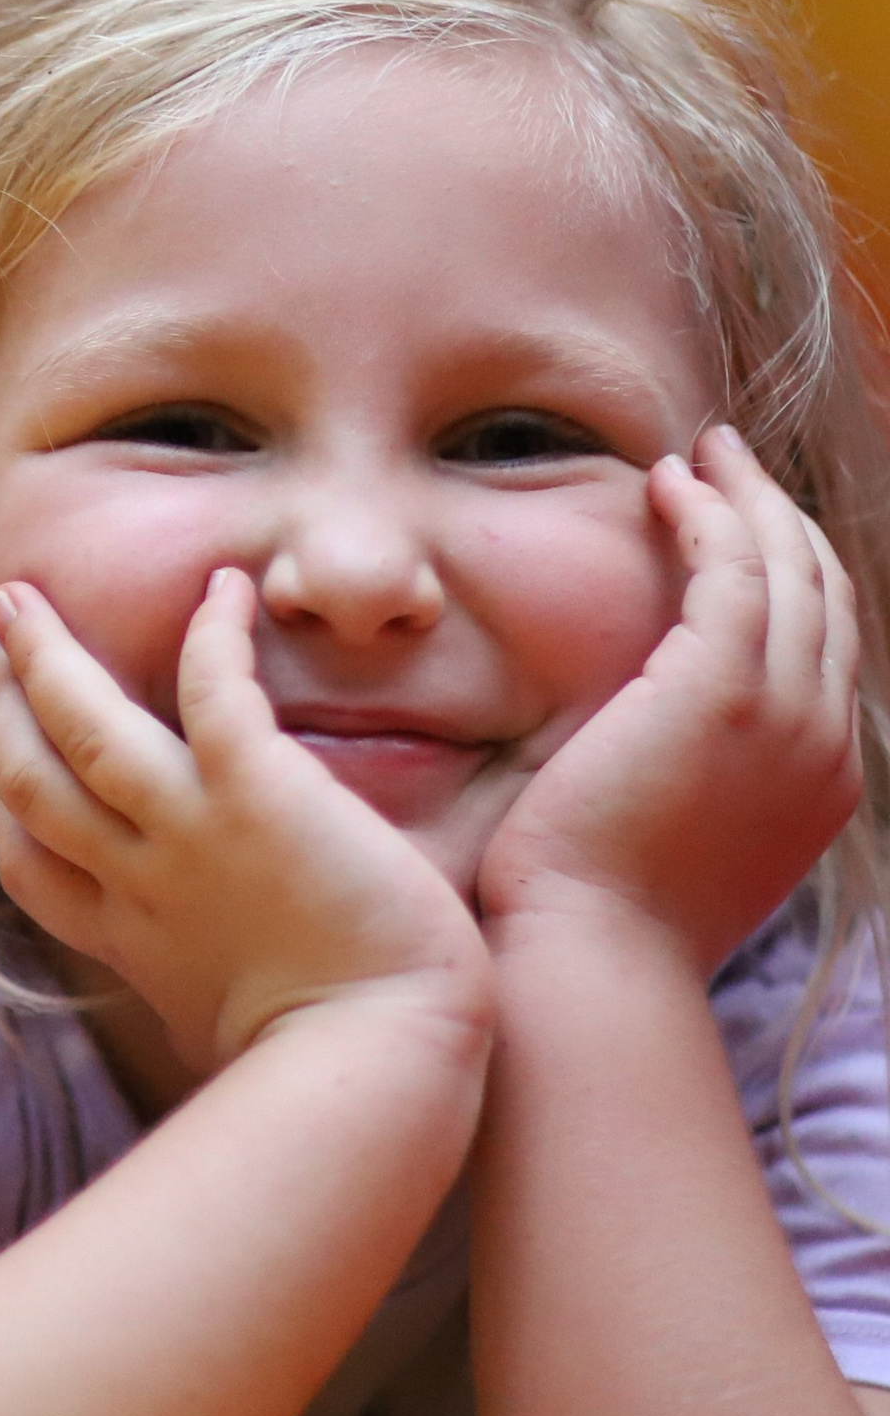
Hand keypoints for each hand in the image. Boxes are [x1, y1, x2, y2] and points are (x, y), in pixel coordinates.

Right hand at [0, 571, 488, 1072]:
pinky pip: (213, 695)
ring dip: (45, 659)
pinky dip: (212, 636)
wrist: (377, 1059)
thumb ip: (211, 994)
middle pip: (30, 780)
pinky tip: (222, 588)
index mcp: (132, 938)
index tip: (1, 751)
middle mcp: (140, 880)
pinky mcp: (257, 797)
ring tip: (21, 598)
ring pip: (85, 729)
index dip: (5, 803)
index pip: (33, 866)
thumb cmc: (333, 1067)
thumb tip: (218, 1012)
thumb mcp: (228, 1033)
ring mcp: (189, 835)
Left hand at [476, 426, 860, 972]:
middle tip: (727, 466)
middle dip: (781, 522)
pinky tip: (666, 483)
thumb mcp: (669, 850)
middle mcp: (823, 742)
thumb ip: (687, 791)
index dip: (788, 580)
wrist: (591, 960)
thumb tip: (646, 764)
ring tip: (699, 455)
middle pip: (825, 597)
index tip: (737, 535)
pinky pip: (736, 568)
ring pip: (790, 568)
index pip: (822, 652)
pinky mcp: (721, 689)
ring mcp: (785, 713)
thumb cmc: (596, 925)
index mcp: (818, 784)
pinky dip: (709, 515)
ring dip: (748, 499)